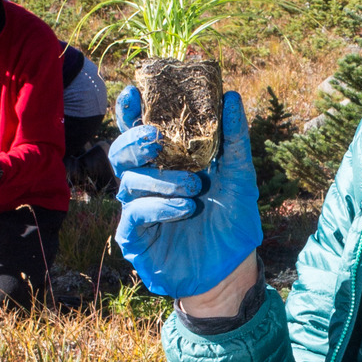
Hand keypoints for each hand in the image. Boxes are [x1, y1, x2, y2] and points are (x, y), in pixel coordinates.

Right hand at [110, 87, 261, 300]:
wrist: (232, 268)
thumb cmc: (232, 221)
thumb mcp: (241, 178)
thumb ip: (235, 140)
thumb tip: (231, 97)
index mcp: (167, 163)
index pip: (140, 132)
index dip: (131, 112)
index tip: (132, 93)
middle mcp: (147, 183)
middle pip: (121, 153)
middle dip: (134, 141)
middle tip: (155, 138)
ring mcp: (138, 210)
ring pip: (129, 181)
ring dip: (162, 179)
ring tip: (194, 187)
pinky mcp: (135, 238)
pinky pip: (135, 214)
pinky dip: (159, 206)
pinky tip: (184, 208)